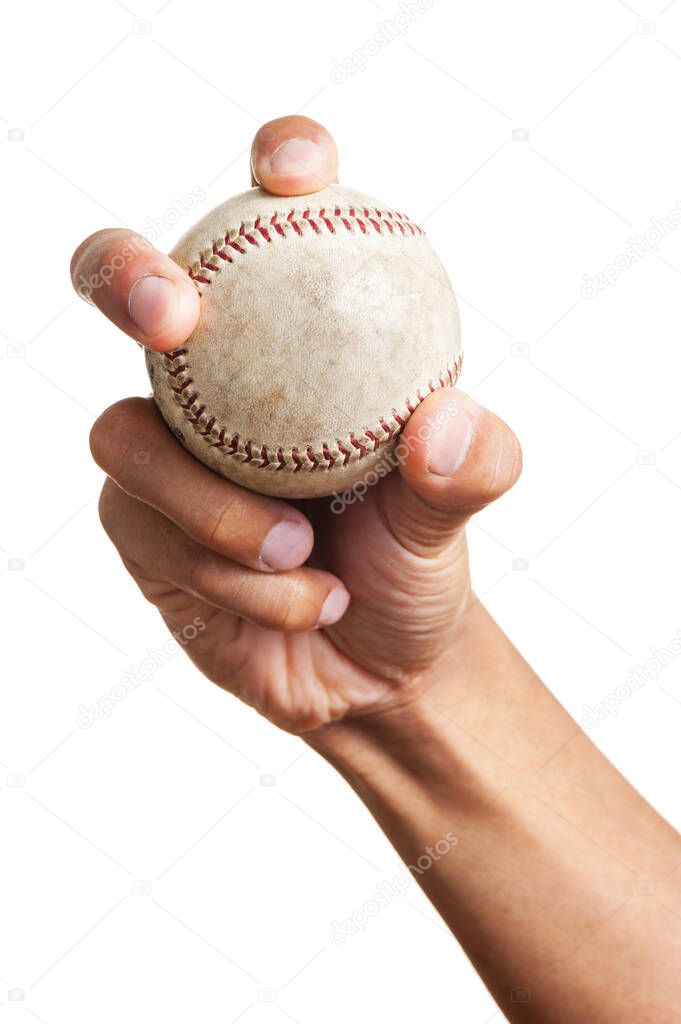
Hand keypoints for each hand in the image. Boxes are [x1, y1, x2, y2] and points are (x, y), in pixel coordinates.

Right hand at [72, 116, 520, 732]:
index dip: (276, 161)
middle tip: (170, 313)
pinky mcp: (136, 524)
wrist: (373, 663)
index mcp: (294, 337)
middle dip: (125, 274)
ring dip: (219, 511)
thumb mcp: (455, 511)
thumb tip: (438, 423)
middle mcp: (213, 376)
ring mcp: (162, 449)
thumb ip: (472, 465)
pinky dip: (238, 579)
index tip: (296, 174)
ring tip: (303, 555)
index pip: (273, 220)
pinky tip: (306, 601)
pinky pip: (153, 533)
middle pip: (127, 283)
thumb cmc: (411, 558)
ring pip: (130, 440)